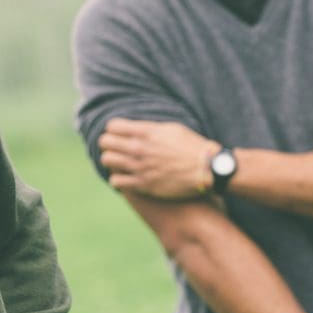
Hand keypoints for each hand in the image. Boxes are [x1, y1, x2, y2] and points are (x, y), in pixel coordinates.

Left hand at [100, 118, 217, 199]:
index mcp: (147, 132)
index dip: (113, 129)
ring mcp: (140, 167)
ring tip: (119, 162)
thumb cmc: (192, 146)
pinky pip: (116, 181)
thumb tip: (136, 127)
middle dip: (108, 144)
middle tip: (116, 148)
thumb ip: (151, 128)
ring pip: (107, 160)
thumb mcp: (172, 128)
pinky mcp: (144, 185)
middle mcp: (140, 148)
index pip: (112, 126)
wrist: (207, 169)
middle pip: (105, 142)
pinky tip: (124, 178)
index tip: (118, 134)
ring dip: (111, 160)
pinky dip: (117, 179)